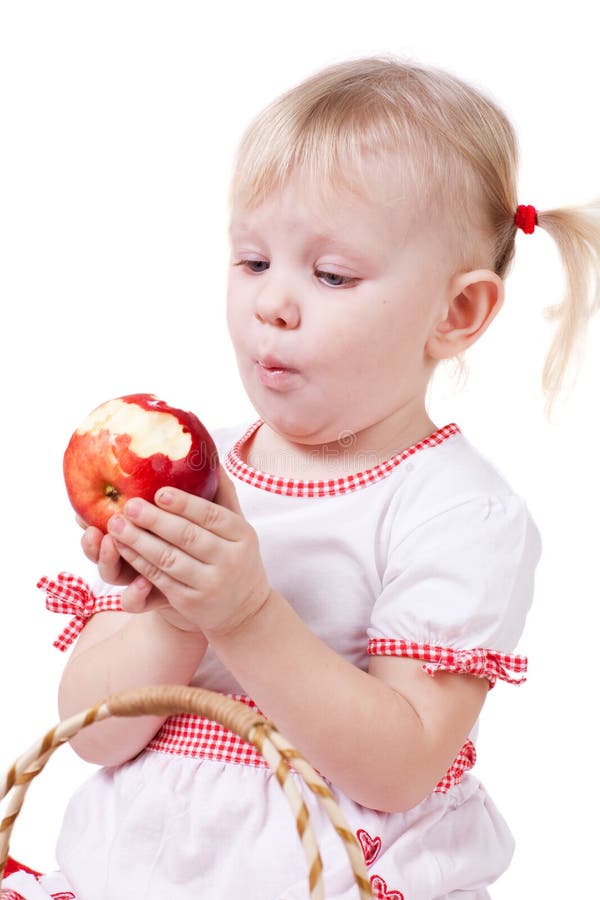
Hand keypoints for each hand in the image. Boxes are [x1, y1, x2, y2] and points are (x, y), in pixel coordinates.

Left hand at [103, 465, 272, 636]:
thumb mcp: (239, 528)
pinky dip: (138, 561)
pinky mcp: (191, 602)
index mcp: (243, 535)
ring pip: (168, 559)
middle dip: (155, 520)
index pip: (213, 516)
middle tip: (129, 505)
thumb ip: (224, 496)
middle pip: (188, 537)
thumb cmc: (236, 557)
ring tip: (117, 524)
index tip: (159, 491)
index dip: (185, 504)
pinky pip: (159, 578)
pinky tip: (121, 547)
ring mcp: (210, 584)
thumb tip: (210, 458)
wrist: (244, 609)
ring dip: (138, 541)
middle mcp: (230, 560)